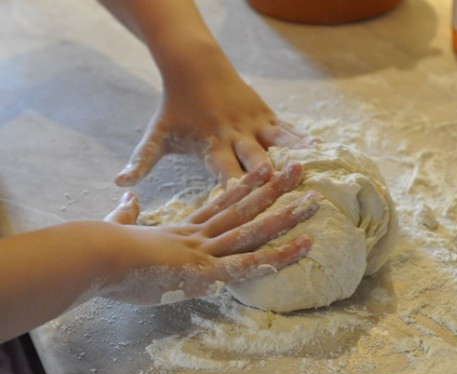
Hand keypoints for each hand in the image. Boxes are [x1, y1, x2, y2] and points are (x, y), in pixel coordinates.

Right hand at [104, 163, 318, 304]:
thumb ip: (127, 214)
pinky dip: (279, 256)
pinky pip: (251, 264)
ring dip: (287, 216)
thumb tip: (128, 196)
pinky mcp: (206, 272)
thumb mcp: (117, 227)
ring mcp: (206, 251)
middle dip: (275, 189)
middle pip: (245, 208)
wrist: (93, 254)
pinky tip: (305, 247)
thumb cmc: (100, 246)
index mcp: (183, 228)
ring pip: (255, 230)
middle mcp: (200, 235)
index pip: (221, 202)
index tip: (264, 169)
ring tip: (314, 202)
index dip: (244, 186)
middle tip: (300, 170)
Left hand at [114, 42, 309, 186]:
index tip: (245, 211)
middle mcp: (234, 136)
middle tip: (288, 192)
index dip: (236, 189)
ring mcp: (253, 123)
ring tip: (314, 170)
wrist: (193, 64)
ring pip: (278, 141)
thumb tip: (118, 185)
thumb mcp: (158, 135)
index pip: (225, 172)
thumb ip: (142, 161)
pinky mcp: (265, 114)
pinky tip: (323, 150)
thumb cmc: (175, 108)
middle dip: (271, 175)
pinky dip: (304, 139)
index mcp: (211, 146)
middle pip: (255, 158)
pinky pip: (288, 128)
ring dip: (295, 156)